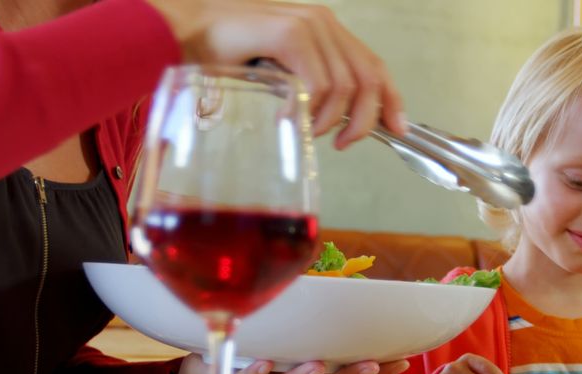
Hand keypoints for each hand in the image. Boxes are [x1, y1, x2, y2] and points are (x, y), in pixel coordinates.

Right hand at [144, 0, 405, 148]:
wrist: (184, 34)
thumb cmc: (226, 57)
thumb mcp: (281, 75)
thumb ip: (311, 87)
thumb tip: (339, 121)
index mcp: (327, 30)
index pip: (373, 65)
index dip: (391, 98)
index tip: (398, 128)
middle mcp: (323, 22)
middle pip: (366, 78)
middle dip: (362, 119)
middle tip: (342, 142)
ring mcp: (308, 25)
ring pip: (342, 86)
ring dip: (326, 118)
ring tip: (303, 127)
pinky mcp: (289, 34)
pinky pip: (316, 84)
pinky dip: (306, 107)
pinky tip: (286, 116)